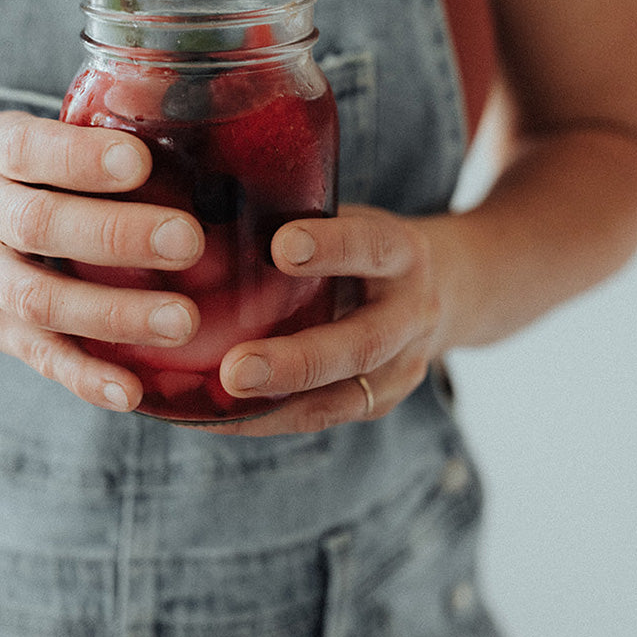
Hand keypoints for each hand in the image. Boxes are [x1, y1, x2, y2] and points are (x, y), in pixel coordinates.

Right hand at [0, 111, 203, 410]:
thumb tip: (214, 134)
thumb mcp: (43, 143)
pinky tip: (132, 392)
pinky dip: (85, 376)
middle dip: (113, 234)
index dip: (79, 157)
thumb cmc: (30, 180)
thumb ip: (99, 141)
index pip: (28, 148)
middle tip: (187, 239)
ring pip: (39, 300)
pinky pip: (40, 358)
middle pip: (37, 225)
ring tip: (183, 321)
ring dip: (111, 313)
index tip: (140, 161)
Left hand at [209, 204, 444, 435]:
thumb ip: (295, 218)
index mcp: (402, 253)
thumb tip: (209, 217)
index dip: (331, 247)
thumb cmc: (357, 243)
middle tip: (237, 368)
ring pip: (341, 396)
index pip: (371, 247)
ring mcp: (400, 366)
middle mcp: (410, 314)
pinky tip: (217, 417)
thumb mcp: (343, 217)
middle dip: (297, 361)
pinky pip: (320, 417)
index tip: (280, 246)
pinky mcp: (377, 401)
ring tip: (219, 403)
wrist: (427, 289)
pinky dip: (266, 420)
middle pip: (361, 345)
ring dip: (276, 405)